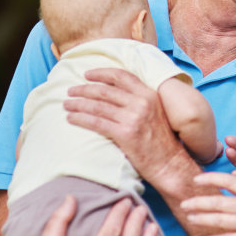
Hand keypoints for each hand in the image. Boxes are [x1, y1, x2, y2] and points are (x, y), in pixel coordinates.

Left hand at [64, 67, 184, 183]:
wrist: (169, 162)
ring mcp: (133, 118)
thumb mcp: (156, 112)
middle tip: (70, 90)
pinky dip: (81, 119)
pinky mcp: (125, 134)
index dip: (101, 73)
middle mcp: (141, 103)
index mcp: (149, 94)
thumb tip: (114, 92)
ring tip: (67, 104)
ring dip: (78, 104)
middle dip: (84, 89)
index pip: (121, 76)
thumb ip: (139, 100)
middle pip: (105, 91)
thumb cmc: (161, 140)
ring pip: (98, 106)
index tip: (87, 74)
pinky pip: (96, 123)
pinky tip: (71, 119)